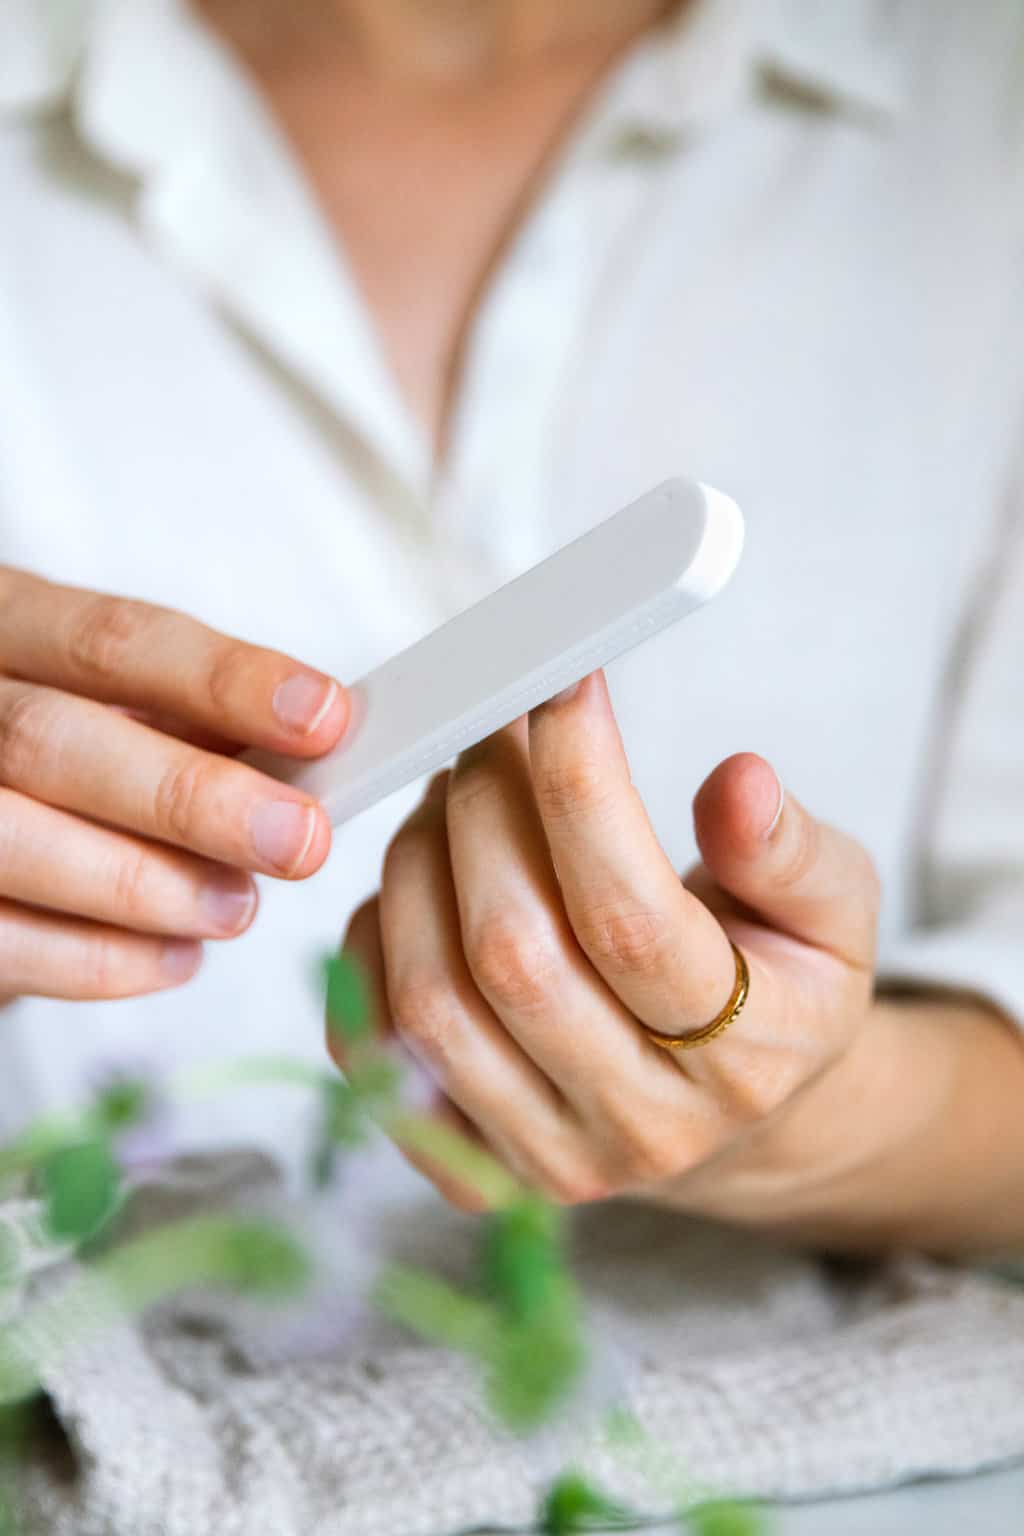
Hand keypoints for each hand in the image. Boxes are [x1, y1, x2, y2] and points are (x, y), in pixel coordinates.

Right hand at [0, 566, 347, 1000]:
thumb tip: (311, 754)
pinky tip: (176, 955)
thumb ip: (187, 723)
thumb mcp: (109, 709)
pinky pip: (1, 942)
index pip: (111, 640)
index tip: (324, 719)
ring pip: (14, 841)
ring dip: (144, 886)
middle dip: (190, 796)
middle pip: (50, 738)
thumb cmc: (62, 761)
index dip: (222, 680)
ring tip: (236, 908)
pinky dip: (97, 959)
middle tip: (298, 840)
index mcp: (6, 623)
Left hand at [335, 671, 879, 1221]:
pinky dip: (372, 942)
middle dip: (486, 810)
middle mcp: (640, 1127)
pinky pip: (372, 1047)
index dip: (581, 789)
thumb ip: (790, 851)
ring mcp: (544, 1157)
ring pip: (432, 999)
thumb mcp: (832, 911)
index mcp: (745, 1061)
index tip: (559, 689)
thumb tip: (739, 782)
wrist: (732, 1108)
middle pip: (514, 955)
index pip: (631, 918)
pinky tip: (419, 883)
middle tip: (492, 732)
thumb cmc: (776, 987)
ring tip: (451, 797)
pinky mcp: (467, 1166)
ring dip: (419, 865)